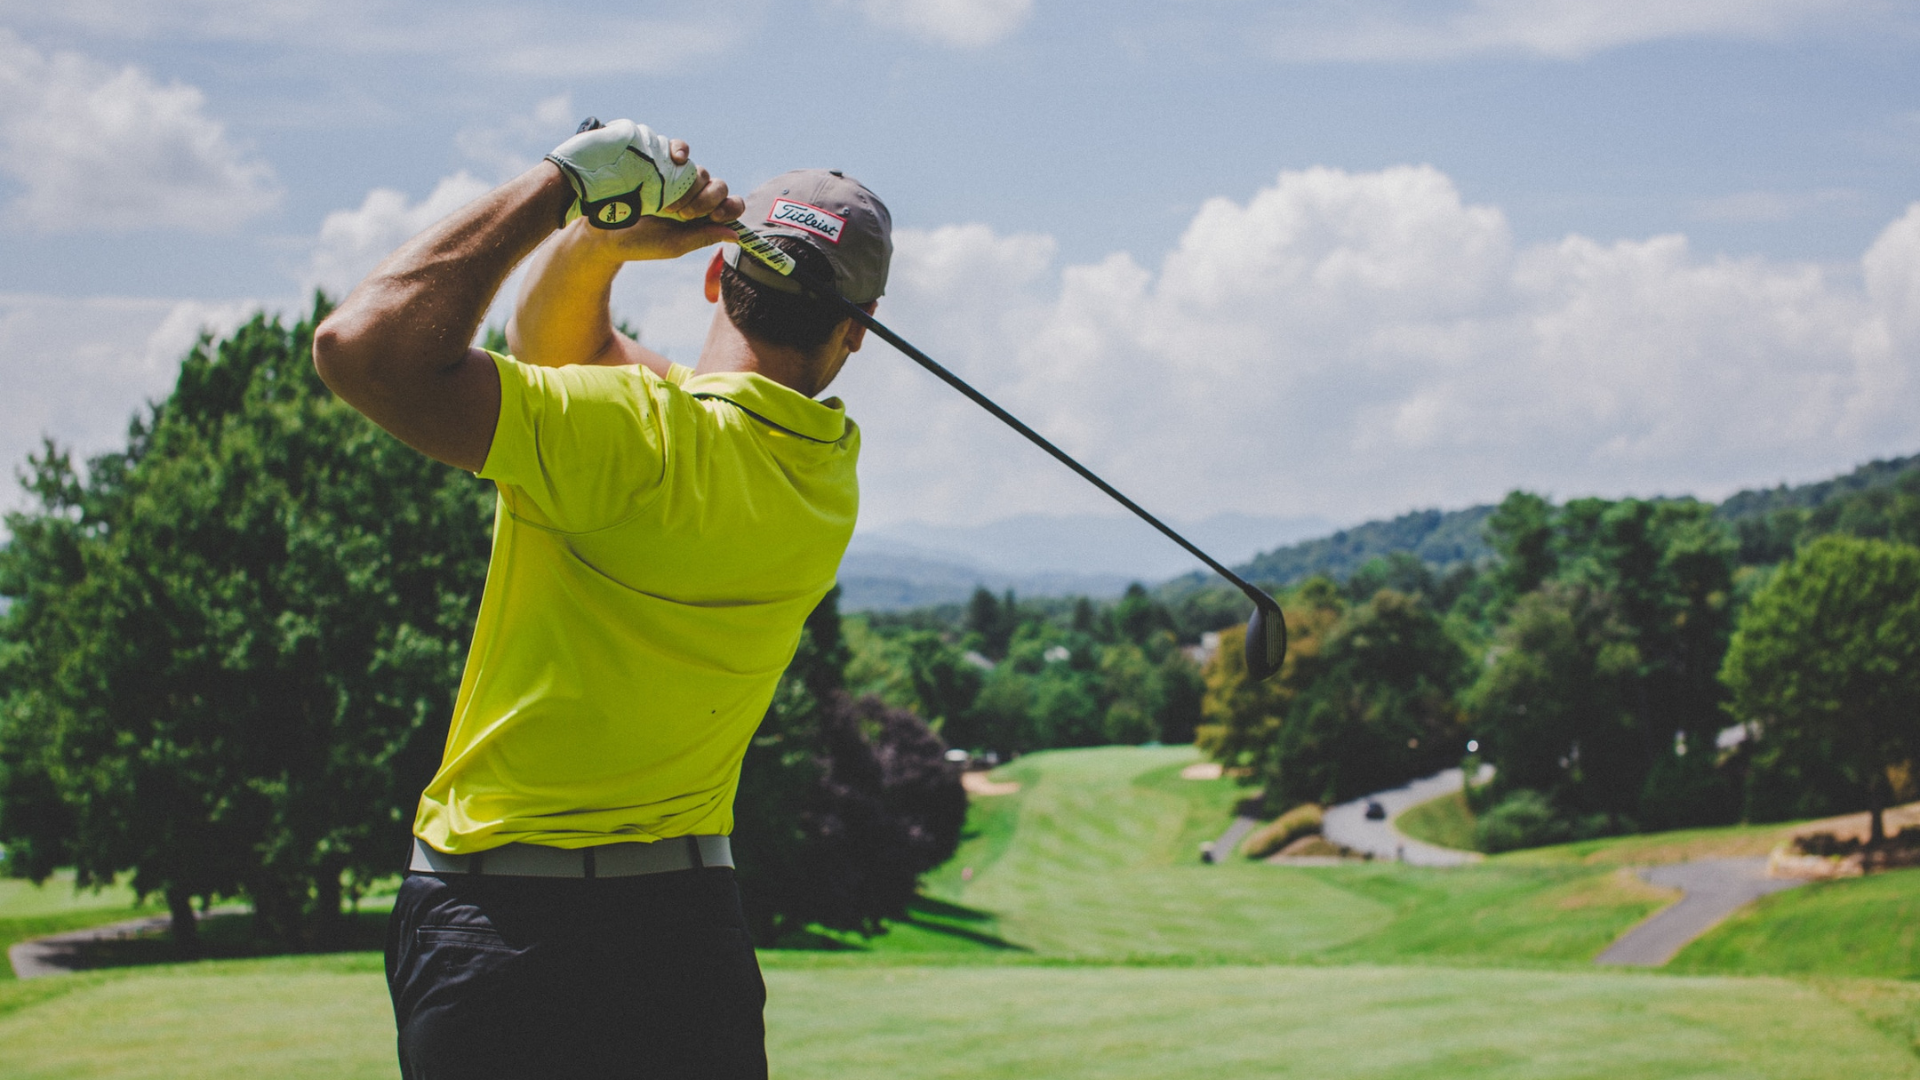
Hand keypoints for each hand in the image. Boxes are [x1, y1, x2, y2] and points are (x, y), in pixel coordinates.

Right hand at [565, 134, 742, 261]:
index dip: (729, 207)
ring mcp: (676, 178)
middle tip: (683, 214)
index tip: (715, 216)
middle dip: (707, 200)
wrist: (603, 231)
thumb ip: (704, 237)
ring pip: (702, 170)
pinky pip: (680, 148)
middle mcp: (693, 194)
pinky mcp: (659, 162)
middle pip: (719, 185)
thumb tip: (736, 235)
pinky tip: (678, 159)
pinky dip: (682, 150)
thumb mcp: (674, 245)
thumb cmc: (640, 243)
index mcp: (702, 216)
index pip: (731, 204)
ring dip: (692, 185)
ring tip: (667, 202)